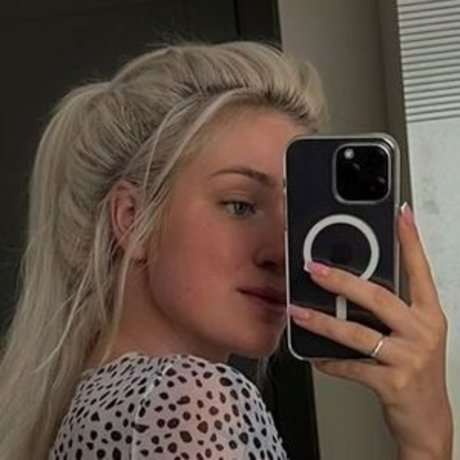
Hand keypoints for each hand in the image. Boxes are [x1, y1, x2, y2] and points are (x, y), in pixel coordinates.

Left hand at [288, 204, 452, 458]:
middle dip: (342, 281)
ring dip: (322, 322)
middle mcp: (423, 331)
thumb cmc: (415, 369)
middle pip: (378, 297)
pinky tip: (314, 356)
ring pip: (357, 333)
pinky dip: (329, 360)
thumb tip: (350, 286)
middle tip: (314, 268)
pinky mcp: (393, 383)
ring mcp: (409, 357)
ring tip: (297, 311)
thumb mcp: (412, 335)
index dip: (411, 241)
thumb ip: (389, 311)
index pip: (420, 271)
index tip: (401, 215)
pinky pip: (351, 366)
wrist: (428, 419)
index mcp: (429, 314)